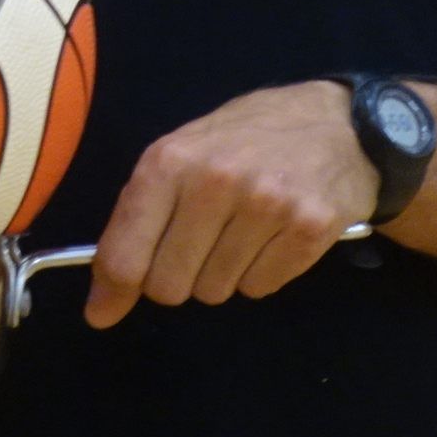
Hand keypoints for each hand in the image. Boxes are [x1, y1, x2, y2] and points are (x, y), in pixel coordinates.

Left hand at [85, 80, 375, 327]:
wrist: (334, 124)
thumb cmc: (242, 139)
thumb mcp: (181, 154)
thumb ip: (138, 216)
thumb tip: (103, 299)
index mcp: (169, 161)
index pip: (127, 251)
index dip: (112, 290)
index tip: (102, 312)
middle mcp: (215, 183)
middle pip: (169, 285)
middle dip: (175, 278)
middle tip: (195, 246)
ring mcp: (267, 206)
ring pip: (216, 290)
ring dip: (220, 273)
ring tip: (239, 229)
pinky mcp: (310, 230)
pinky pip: (260, 288)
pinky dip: (259, 272)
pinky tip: (271, 235)